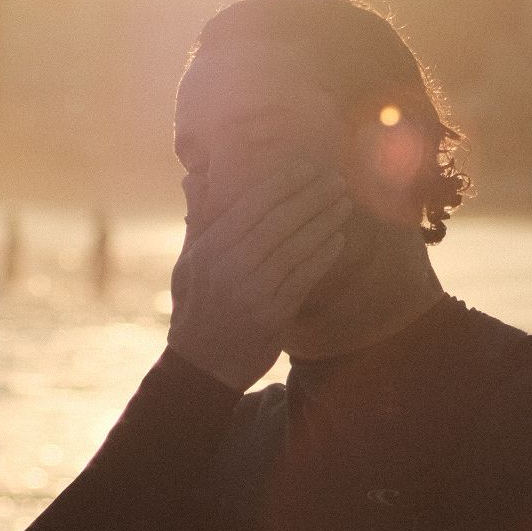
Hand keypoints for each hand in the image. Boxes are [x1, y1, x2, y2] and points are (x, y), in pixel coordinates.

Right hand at [167, 164, 349, 389]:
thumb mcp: (188, 262)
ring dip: (324, 222)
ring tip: (344, 204)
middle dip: (311, 196)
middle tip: (336, 179)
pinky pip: (304, 278)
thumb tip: (192, 177)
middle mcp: (229, 266)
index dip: (283, 182)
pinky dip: (323, 256)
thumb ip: (197, 220)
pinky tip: (339, 239)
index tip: (307, 166)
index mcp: (209, 248)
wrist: (202, 364)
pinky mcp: (272, 316)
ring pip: (296, 247)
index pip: (251, 205)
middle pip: (278, 221)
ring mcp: (252, 292)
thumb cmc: (197, 306)